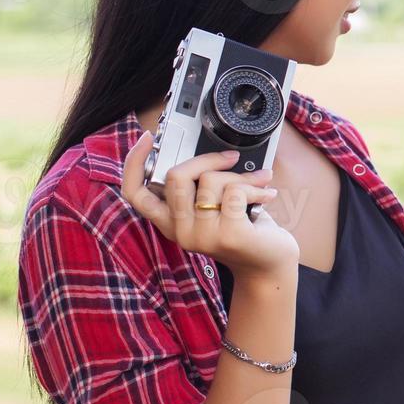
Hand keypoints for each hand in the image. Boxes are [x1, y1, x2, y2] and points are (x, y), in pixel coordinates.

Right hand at [120, 132, 299, 280]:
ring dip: (243, 176)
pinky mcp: (227, 235)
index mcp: (171, 221)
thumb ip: (200, 187)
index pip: (135, 193)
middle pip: (176, 175)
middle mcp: (180, 231)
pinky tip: (266, 197)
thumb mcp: (214, 207)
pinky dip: (255, 188)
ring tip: (258, 185)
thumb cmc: (245, 229)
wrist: (269, 265)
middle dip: (209, 159)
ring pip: (210, 179)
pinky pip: (235, 190)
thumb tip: (208, 152)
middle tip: (232, 159)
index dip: (133, 163)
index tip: (145, 138)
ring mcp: (201, 236)